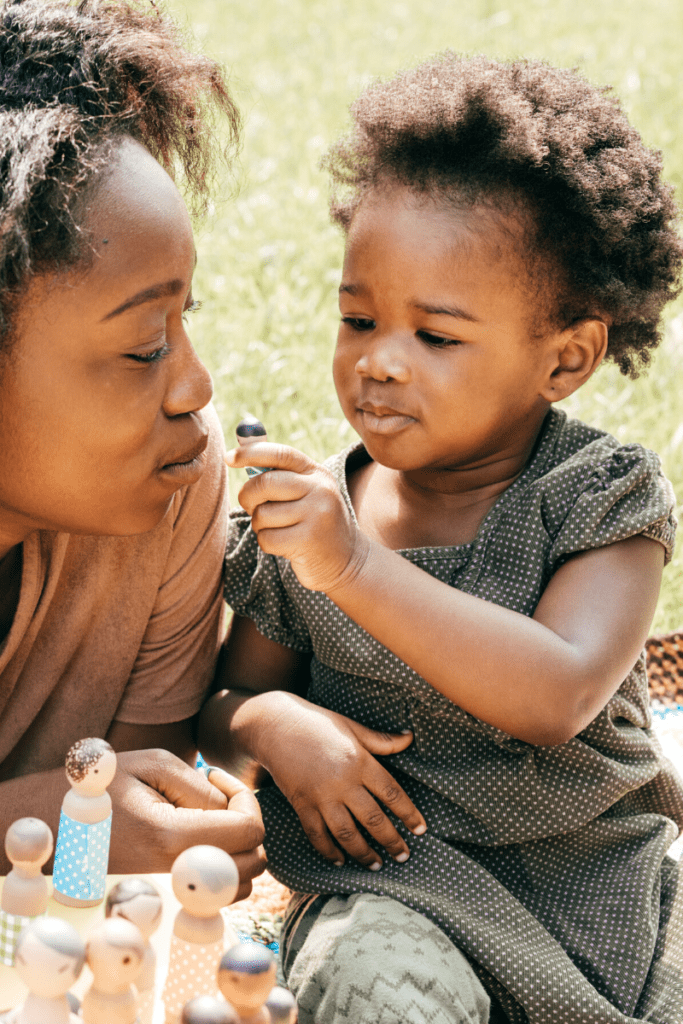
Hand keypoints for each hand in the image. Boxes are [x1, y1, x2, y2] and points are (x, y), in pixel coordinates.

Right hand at [109, 749, 264, 899]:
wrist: (49, 829)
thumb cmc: (97, 789)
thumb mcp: (150, 764)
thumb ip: (200, 787)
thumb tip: (230, 807)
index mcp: (171, 837)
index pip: (249, 831)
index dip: (246, 798)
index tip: (215, 777)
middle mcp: (174, 874)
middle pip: (252, 862)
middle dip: (245, 822)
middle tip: (213, 795)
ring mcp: (169, 894)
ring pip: (238, 883)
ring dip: (235, 847)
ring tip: (202, 816)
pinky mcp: (165, 901)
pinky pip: (214, 894)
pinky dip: (218, 868)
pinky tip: (193, 838)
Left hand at [225, 442, 367, 593]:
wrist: (347, 560)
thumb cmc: (314, 523)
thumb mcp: (306, 493)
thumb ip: (279, 476)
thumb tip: (238, 455)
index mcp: (317, 473)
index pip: (280, 454)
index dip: (251, 453)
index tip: (229, 457)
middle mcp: (320, 489)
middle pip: (265, 483)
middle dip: (248, 497)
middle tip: (250, 507)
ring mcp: (317, 514)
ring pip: (263, 514)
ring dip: (260, 525)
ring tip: (278, 530)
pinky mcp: (309, 540)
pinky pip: (267, 538)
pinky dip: (267, 543)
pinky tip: (285, 546)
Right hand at [252, 693, 426, 869]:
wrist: (276, 726)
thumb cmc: (318, 723)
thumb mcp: (352, 727)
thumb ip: (381, 740)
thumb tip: (410, 738)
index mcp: (360, 761)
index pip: (392, 793)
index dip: (409, 814)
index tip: (421, 830)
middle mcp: (343, 782)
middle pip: (373, 819)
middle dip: (391, 841)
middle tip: (404, 855)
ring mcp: (321, 796)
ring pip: (347, 833)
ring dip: (364, 853)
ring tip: (377, 864)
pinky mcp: (302, 804)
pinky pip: (317, 835)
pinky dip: (329, 851)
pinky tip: (340, 860)